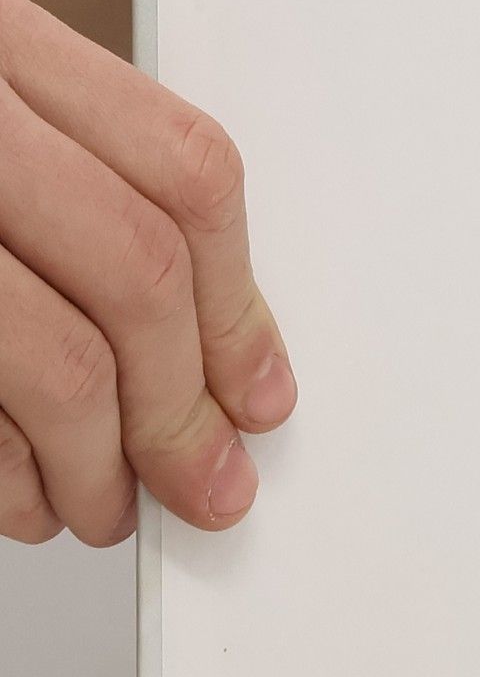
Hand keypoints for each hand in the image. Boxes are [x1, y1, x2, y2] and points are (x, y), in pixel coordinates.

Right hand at [0, 0, 294, 544]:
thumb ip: (64, 189)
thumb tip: (210, 355)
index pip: (183, 170)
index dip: (239, 301)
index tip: (256, 392)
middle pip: (137, 270)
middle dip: (180, 407)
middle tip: (199, 481)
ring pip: (53, 358)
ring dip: (96, 464)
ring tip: (99, 507)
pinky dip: (2, 477)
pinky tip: (15, 497)